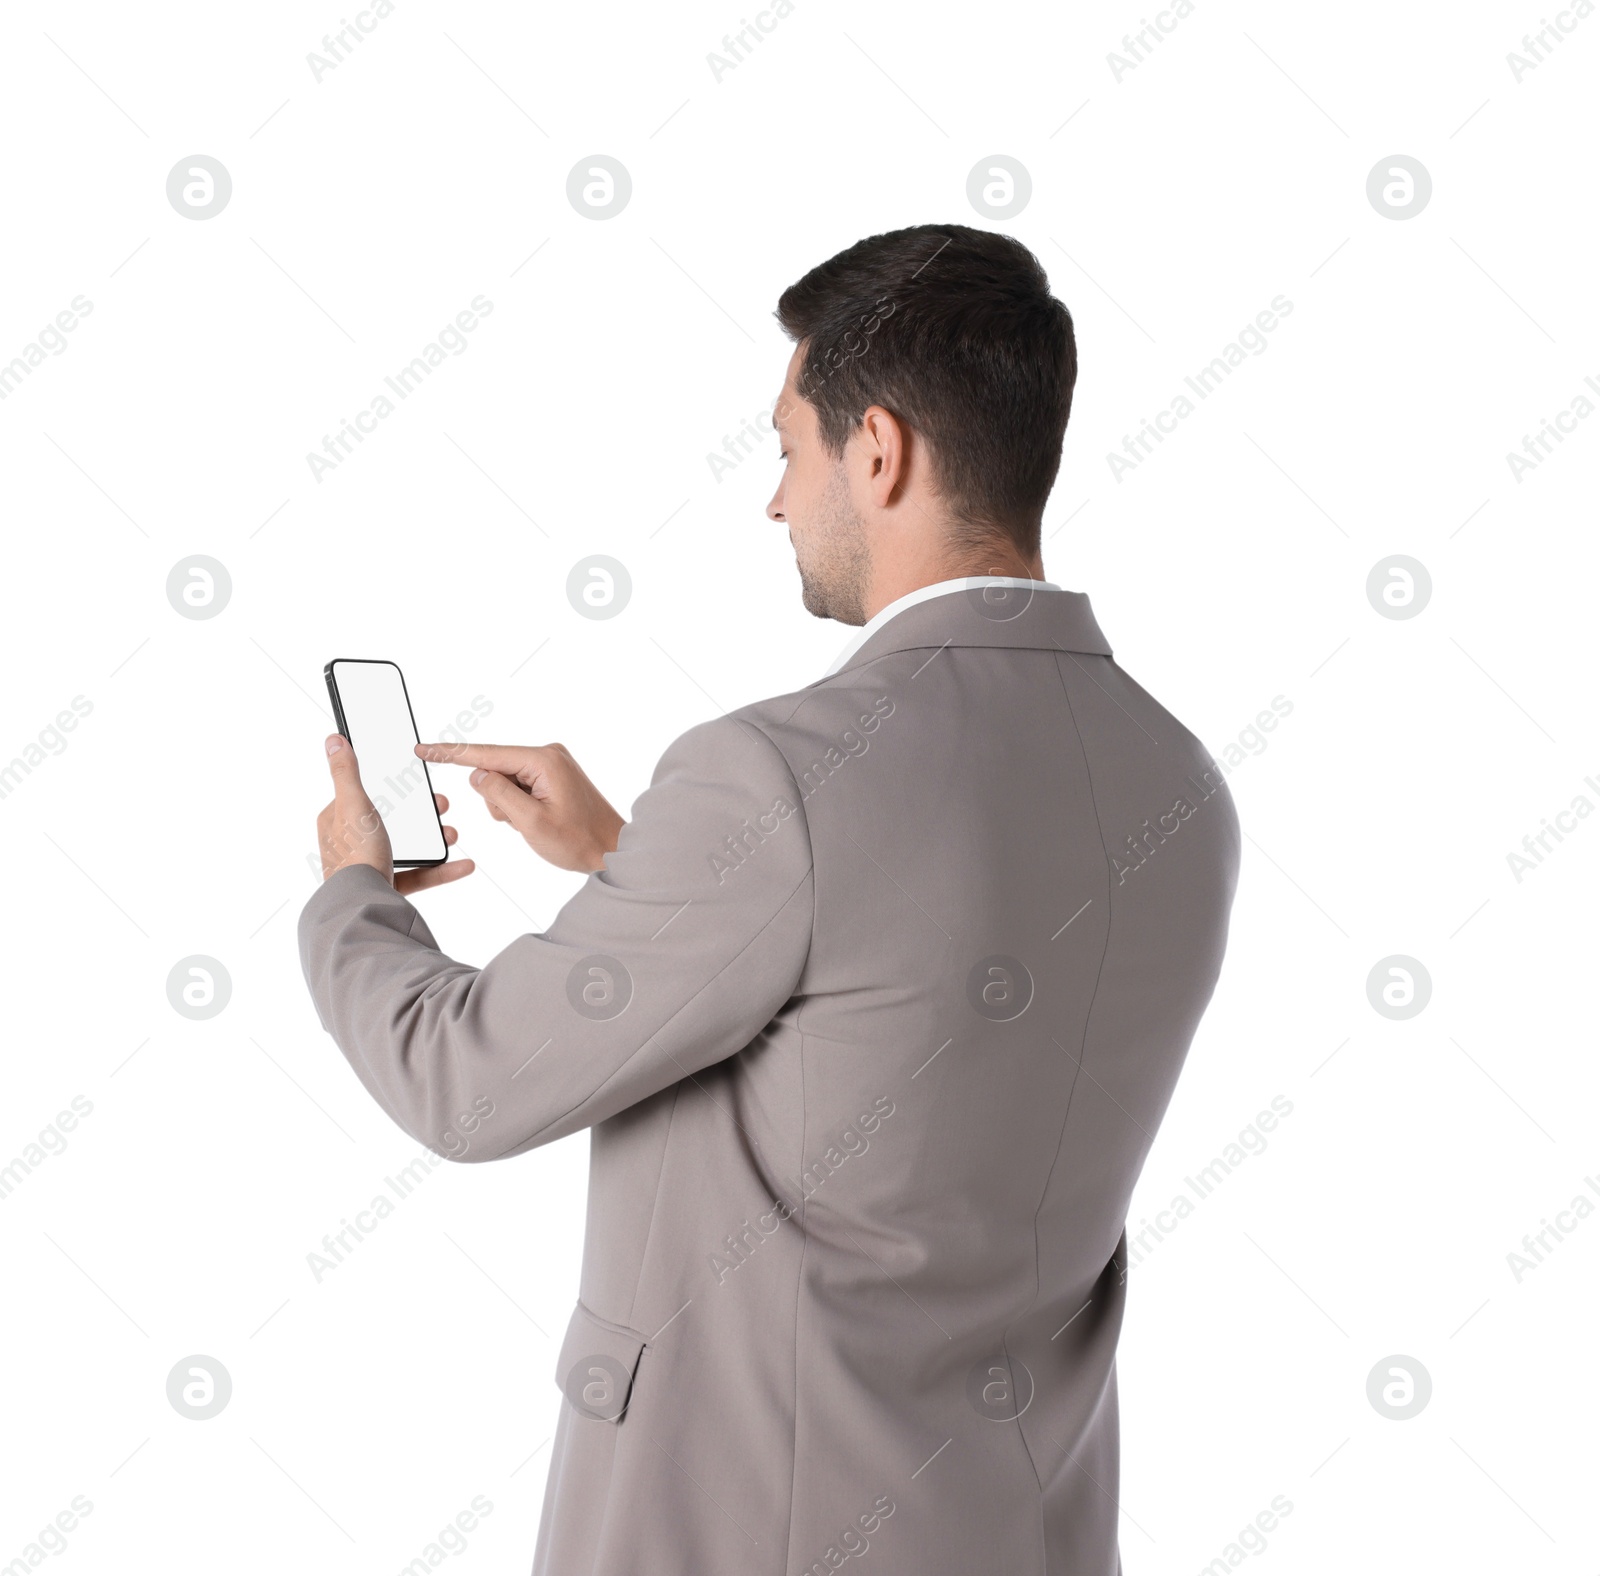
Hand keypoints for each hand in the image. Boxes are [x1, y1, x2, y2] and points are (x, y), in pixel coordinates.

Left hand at [317, 734, 474, 894]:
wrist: (363, 905)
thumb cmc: (355, 854)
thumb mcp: (353, 804)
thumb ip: (346, 771)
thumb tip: (333, 740)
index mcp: (337, 820)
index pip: (361, 795)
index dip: (391, 787)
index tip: (417, 784)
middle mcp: (350, 843)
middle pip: (393, 820)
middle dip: (422, 814)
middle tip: (442, 805)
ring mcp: (369, 865)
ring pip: (409, 846)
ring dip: (435, 839)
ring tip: (452, 834)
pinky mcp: (387, 886)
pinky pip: (419, 875)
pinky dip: (442, 869)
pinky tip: (464, 865)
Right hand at [414, 740, 623, 872]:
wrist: (612, 850)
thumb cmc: (579, 841)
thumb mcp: (531, 822)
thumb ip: (498, 795)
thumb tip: (477, 775)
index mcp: (543, 760)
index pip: (485, 754)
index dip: (450, 754)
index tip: (421, 749)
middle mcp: (547, 754)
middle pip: (494, 770)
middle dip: (496, 800)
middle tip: (520, 822)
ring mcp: (550, 764)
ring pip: (503, 782)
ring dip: (508, 807)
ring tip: (534, 823)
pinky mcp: (551, 775)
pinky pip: (517, 787)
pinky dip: (518, 807)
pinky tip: (538, 819)